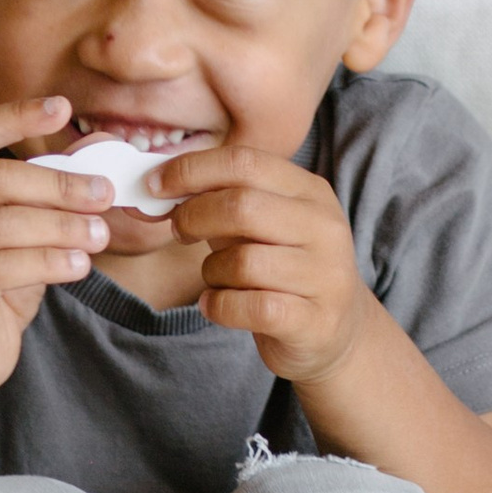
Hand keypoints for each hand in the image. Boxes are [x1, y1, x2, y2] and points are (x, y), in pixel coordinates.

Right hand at [0, 96, 107, 399]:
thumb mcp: (20, 235)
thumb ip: (44, 198)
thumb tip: (96, 154)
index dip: (14, 116)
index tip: (62, 108)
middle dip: (57, 182)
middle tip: (104, 192)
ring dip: (59, 225)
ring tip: (99, 233)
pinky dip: (46, 263)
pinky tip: (78, 266)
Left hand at [167, 145, 368, 381]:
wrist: (336, 330)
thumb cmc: (283, 270)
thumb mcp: (259, 227)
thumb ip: (219, 202)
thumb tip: (157, 186)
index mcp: (310, 192)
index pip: (245, 163)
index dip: (192, 169)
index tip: (155, 184)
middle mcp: (324, 228)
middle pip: (241, 206)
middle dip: (194, 217)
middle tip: (179, 231)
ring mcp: (324, 275)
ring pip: (241, 262)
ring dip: (211, 272)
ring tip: (216, 279)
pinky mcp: (313, 320)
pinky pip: (247, 307)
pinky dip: (218, 306)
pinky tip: (215, 305)